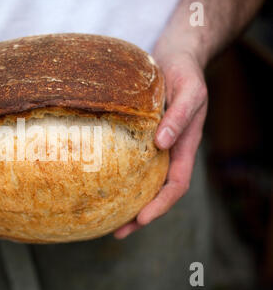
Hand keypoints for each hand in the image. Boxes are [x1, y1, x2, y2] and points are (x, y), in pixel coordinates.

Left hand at [114, 51, 207, 238]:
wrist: (175, 58)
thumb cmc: (185, 74)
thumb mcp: (189, 92)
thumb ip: (179, 116)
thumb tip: (162, 143)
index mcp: (185, 147)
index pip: (176, 185)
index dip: (160, 205)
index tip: (142, 220)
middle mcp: (169, 151)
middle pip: (157, 192)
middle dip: (141, 214)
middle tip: (117, 232)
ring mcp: (154, 145)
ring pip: (142, 181)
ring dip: (128, 202)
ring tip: (105, 218)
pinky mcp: (139, 136)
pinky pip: (130, 162)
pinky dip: (119, 177)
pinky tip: (99, 182)